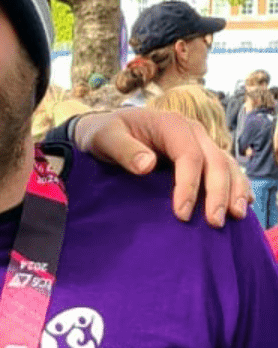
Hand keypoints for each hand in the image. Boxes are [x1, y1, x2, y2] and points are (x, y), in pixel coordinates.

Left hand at [71, 109, 249, 226]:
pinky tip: (242, 205)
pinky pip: (225, 169)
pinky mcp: (200, 156)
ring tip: (235, 216)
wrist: (106, 130)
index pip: (189, 155)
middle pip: (214, 161)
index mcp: (170, 124)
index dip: (189, 184)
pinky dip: (235, 185)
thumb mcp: (105, 138)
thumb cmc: (104, 134)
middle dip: (218, 192)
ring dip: (234, 190)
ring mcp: (199, 143)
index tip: (182, 213)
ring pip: (226, 165)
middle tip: (214, 222)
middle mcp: (191, 131)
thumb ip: (124, 150)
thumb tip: (147, 165)